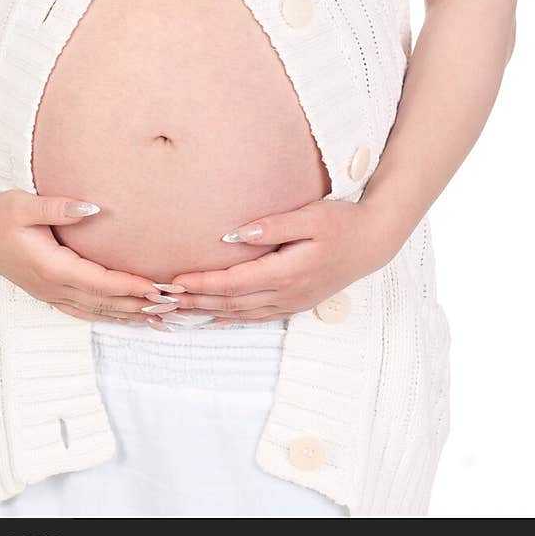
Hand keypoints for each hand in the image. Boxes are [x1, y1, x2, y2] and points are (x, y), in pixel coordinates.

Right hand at [0, 190, 159, 324]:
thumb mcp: (24, 204)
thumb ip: (58, 207)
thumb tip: (92, 208)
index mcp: (51, 268)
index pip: (100, 283)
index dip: (131, 287)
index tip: (160, 287)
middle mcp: (53, 287)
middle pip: (105, 303)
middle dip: (140, 304)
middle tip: (175, 305)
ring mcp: (51, 294)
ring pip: (97, 312)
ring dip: (129, 315)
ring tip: (161, 318)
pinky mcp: (49, 293)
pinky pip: (85, 312)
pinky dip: (109, 316)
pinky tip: (126, 318)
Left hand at [161, 197, 394, 323]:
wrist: (373, 243)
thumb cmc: (342, 223)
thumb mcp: (311, 217)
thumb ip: (273, 226)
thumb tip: (236, 235)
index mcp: (287, 272)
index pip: (235, 283)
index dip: (203, 285)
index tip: (175, 282)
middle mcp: (287, 294)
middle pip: (232, 303)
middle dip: (195, 302)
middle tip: (161, 300)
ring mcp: (292, 302)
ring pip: (241, 314)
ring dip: (208, 312)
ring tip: (178, 309)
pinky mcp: (296, 303)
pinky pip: (256, 316)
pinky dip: (231, 318)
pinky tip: (213, 317)